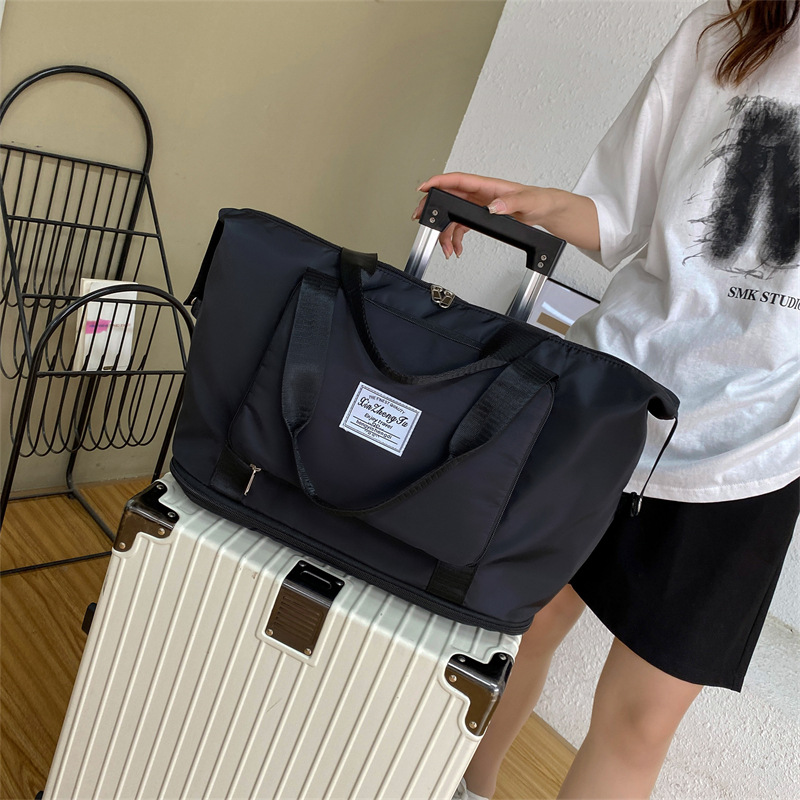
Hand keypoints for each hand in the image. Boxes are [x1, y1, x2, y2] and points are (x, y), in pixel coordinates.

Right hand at [412, 173, 556, 257]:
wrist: (544, 210)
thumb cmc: (538, 200)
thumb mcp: (527, 201)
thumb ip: (509, 203)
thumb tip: (493, 206)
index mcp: (487, 186)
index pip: (457, 180)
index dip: (438, 182)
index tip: (424, 187)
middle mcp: (479, 195)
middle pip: (448, 198)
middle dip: (432, 208)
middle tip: (420, 218)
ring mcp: (478, 206)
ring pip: (452, 217)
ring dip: (445, 233)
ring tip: (447, 249)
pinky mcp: (480, 217)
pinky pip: (461, 227)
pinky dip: (455, 239)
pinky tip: (457, 249)